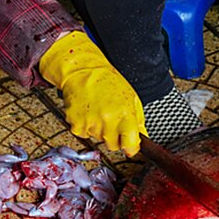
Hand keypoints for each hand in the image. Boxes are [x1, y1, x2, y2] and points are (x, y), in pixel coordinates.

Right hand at [38, 31, 146, 155]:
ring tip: (98, 111)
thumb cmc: (108, 82)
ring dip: (98, 130)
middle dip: (114, 137)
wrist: (83, 71)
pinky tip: (87, 112)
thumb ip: (138, 121)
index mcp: (125, 114)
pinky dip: (84, 127)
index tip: (130, 146)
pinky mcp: (75, 123)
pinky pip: (83, 134)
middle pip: (113, 146)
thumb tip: (143, 139)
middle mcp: (108, 120)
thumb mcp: (131, 98)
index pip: (130, 145)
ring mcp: (90, 122)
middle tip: (110, 120)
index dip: (131, 148)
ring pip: (97, 139)